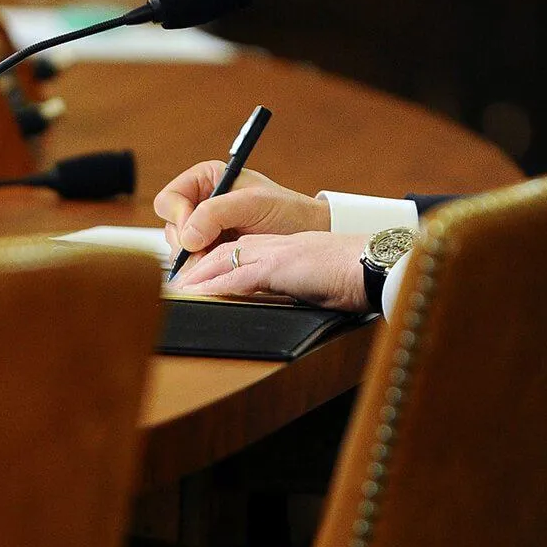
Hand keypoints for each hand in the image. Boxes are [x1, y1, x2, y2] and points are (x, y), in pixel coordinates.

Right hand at [155, 161, 330, 262]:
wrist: (307, 236)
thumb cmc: (287, 212)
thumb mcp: (253, 204)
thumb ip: (216, 213)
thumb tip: (187, 236)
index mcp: (206, 179)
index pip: (169, 200)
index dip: (179, 219)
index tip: (195, 236)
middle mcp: (201, 202)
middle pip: (170, 227)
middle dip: (187, 244)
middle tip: (210, 252)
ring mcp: (204, 228)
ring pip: (178, 249)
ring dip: (196, 258)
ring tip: (223, 256)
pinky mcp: (211, 250)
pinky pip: (192, 262)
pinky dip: (203, 268)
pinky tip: (223, 265)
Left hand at [173, 231, 369, 312]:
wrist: (373, 266)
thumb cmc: (351, 276)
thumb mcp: (312, 282)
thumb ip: (289, 287)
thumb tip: (279, 301)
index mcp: (280, 248)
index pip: (236, 253)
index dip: (210, 267)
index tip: (192, 283)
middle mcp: (274, 246)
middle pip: (223, 253)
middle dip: (195, 270)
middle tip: (173, 289)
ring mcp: (276, 253)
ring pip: (225, 260)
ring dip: (198, 278)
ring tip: (177, 293)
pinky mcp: (281, 265)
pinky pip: (240, 276)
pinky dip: (217, 287)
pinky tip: (200, 296)